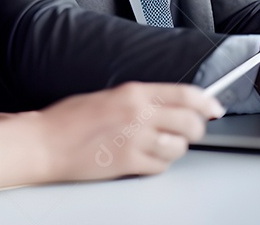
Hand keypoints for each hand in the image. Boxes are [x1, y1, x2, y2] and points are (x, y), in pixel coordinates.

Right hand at [0, 82, 223, 188]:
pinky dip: (158, 165)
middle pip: (191, 122)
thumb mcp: (108, 96)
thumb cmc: (68, 120)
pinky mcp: (128, 164)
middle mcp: (139, 114)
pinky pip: (160, 166)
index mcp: (134, 92)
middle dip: (196, 129)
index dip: (207, 102)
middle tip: (189, 132)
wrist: (44, 143)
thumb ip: (139, 100)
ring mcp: (135, 140)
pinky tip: (144, 159)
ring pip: (179, 147)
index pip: (185, 94)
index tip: (215, 107)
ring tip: (159, 147)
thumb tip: (167, 105)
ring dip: (175, 148)